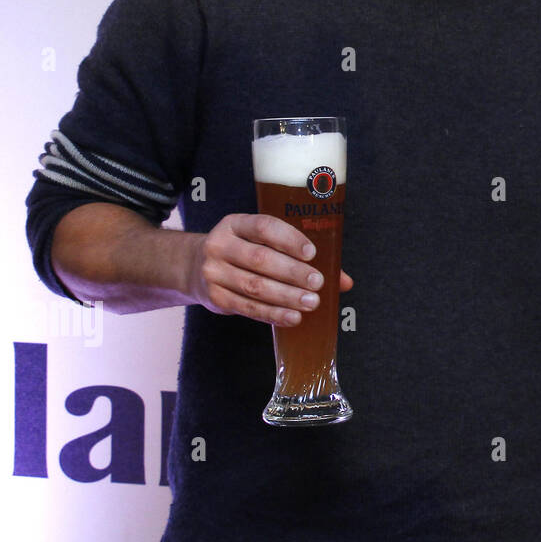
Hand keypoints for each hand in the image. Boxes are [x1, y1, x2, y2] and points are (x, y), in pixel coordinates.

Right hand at [185, 213, 352, 325]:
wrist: (194, 266)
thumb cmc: (243, 250)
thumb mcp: (262, 241)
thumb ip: (301, 255)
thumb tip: (345, 280)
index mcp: (235, 224)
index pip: (263, 227)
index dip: (289, 239)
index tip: (312, 253)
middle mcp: (220, 245)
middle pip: (260, 259)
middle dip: (292, 272)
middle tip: (318, 283)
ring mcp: (213, 272)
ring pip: (254, 286)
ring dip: (286, 296)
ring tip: (311, 302)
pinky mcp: (215, 297)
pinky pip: (247, 307)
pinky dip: (273, 314)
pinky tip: (292, 317)